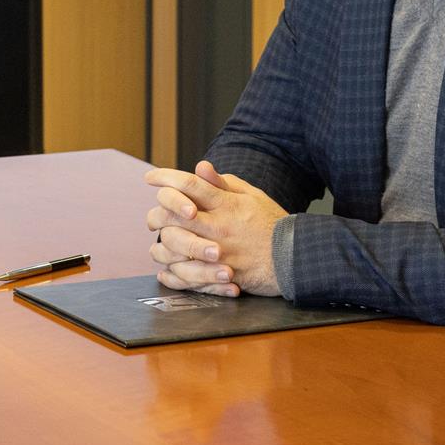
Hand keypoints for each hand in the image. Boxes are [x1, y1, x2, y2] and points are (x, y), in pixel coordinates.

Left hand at [143, 161, 286, 296]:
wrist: (294, 259)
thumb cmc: (272, 224)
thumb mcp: (252, 196)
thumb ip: (223, 183)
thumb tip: (200, 167)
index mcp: (225, 204)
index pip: (187, 184)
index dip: (164, 177)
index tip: (150, 177)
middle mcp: (217, 227)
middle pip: (172, 214)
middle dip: (156, 212)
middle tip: (154, 214)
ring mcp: (216, 253)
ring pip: (173, 245)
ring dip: (160, 242)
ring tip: (160, 240)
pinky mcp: (218, 275)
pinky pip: (184, 276)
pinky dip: (170, 273)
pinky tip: (166, 268)